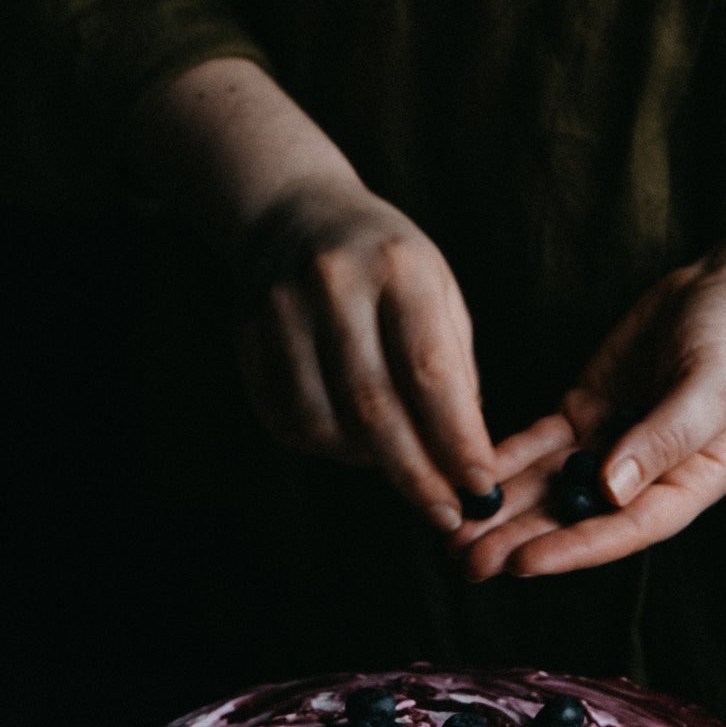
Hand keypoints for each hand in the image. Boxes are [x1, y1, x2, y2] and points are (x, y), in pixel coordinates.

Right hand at [128, 57, 499, 532]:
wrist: (293, 211)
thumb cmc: (387, 263)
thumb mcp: (438, 290)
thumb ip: (454, 370)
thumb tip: (465, 460)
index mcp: (399, 266)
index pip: (430, 372)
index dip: (456, 440)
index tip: (479, 488)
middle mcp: (334, 284)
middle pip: (374, 406)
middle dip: (415, 474)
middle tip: (444, 515)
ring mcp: (281, 308)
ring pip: (323, 422)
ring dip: (366, 462)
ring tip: (398, 465)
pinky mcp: (246, 335)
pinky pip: (285, 419)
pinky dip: (324, 445)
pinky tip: (351, 441)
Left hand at [454, 192, 725, 578]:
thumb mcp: (716, 386)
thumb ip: (666, 436)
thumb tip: (614, 489)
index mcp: (688, 483)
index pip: (626, 529)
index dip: (574, 549)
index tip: (522, 563)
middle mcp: (644, 476)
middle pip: (576, 518)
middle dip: (521, 541)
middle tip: (466, 562)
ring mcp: (610, 445)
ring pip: (549, 487)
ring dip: (503, 511)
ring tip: (451, 535)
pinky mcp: (585, 412)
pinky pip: (539, 444)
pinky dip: (504, 460)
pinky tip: (467, 474)